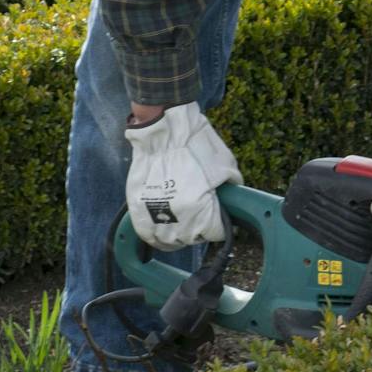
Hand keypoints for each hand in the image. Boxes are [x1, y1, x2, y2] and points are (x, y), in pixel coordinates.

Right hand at [124, 102, 240, 249]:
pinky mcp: (136, 208)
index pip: (215, 232)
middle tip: (201, 218)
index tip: (219, 218)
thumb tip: (234, 198)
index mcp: (201, 210)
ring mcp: (154, 214)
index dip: (220, 225)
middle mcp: (177, 218)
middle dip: (200, 230)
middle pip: (192, 239)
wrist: (163, 130)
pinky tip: (162, 230)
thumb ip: (231, 186)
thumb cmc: (195, 145)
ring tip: (182, 227)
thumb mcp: (225, 165)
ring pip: (168, 241)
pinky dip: (155, 235)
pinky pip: (146, 233)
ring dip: (177, 237)